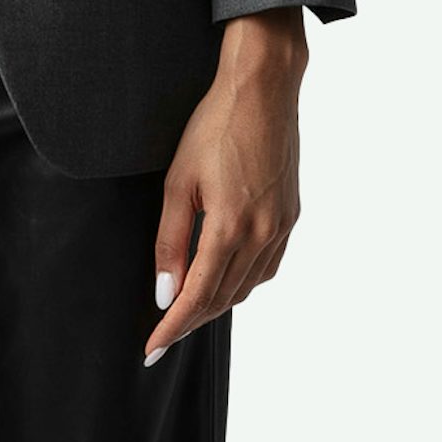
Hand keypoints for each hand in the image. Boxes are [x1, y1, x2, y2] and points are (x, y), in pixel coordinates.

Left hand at [145, 9, 307, 361]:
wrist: (264, 90)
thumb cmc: (214, 127)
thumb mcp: (178, 183)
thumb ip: (170, 242)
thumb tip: (165, 293)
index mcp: (230, 227)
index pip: (197, 296)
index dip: (172, 327)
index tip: (151, 351)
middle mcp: (262, 234)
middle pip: (222, 299)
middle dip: (189, 322)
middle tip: (161, 336)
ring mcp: (281, 227)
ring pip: (246, 288)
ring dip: (216, 305)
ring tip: (186, 312)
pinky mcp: (290, 217)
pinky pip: (266, 267)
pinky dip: (241, 283)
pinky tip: (224, 280)